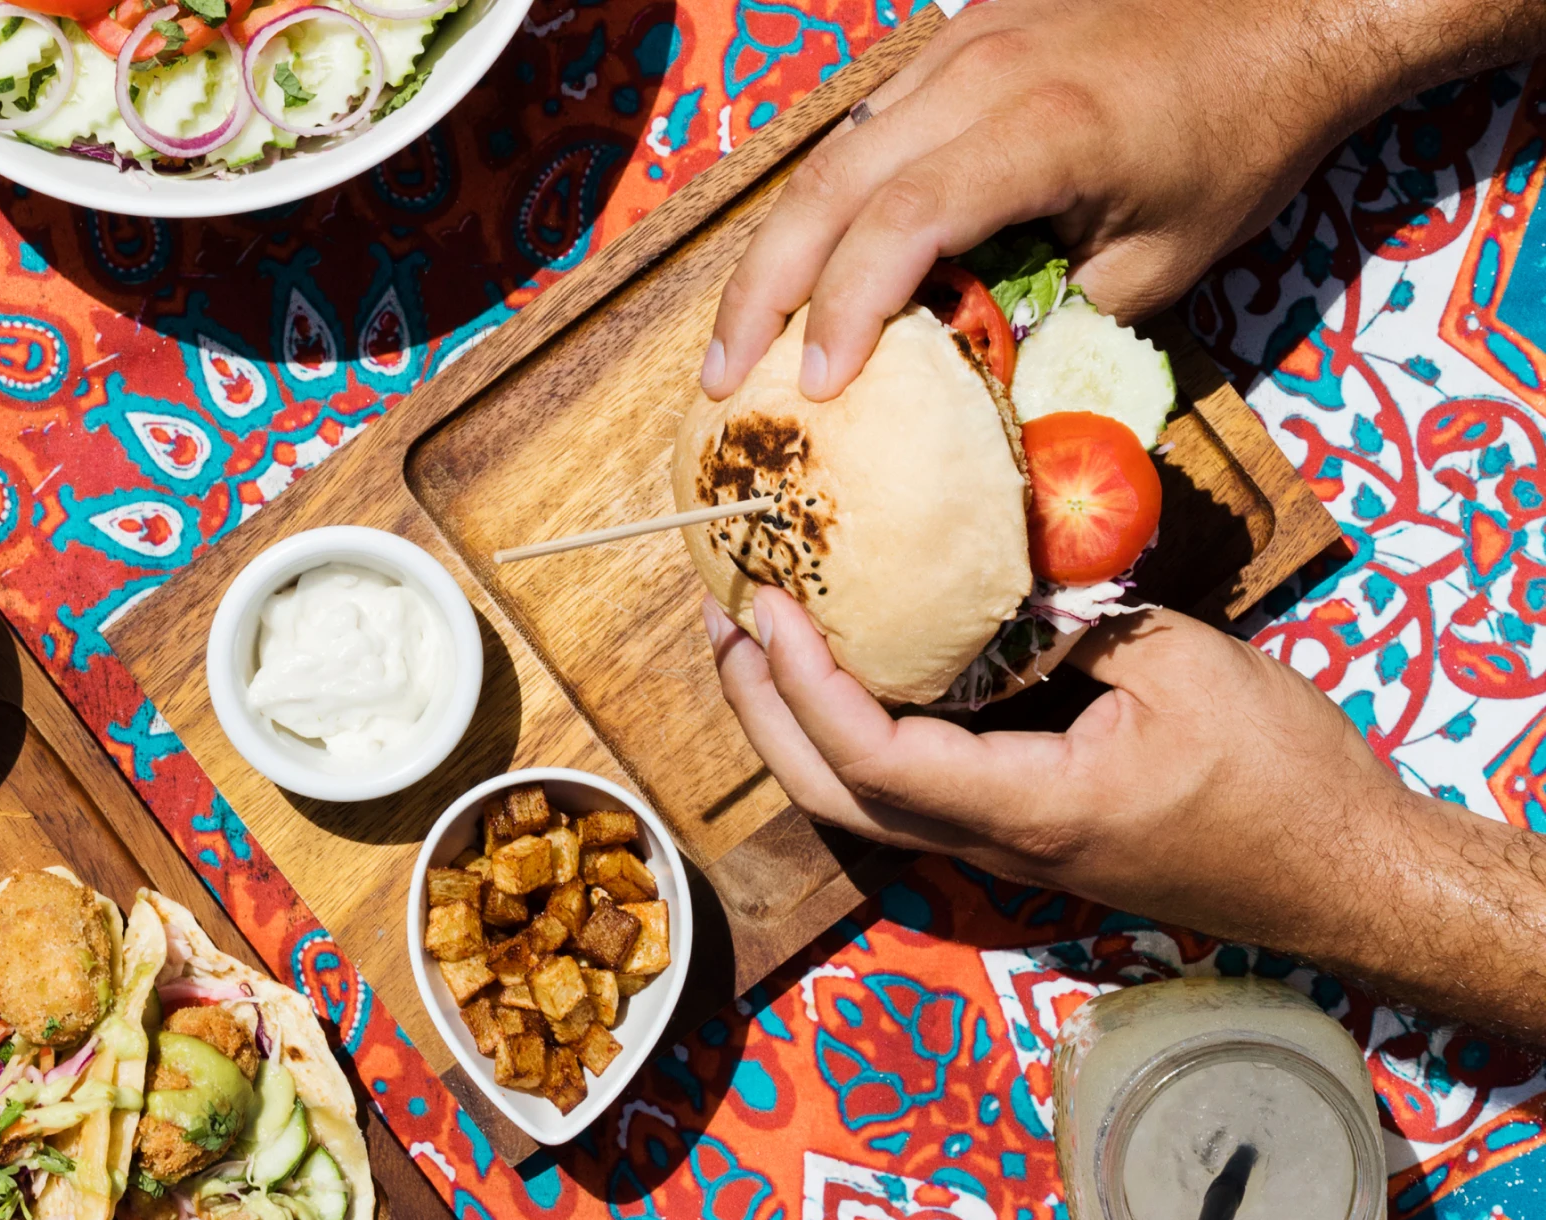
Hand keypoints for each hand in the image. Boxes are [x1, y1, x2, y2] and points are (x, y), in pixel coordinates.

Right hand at [698, 0, 1544, 401]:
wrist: (1286, 9)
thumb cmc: (1240, 138)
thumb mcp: (1164, 263)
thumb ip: (1058, 321)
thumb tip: (973, 387)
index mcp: (1042, 127)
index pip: (903, 220)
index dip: (845, 309)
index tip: (816, 390)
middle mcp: (981, 72)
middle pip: (828, 184)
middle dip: (763, 290)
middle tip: (724, 380)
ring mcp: (961, 44)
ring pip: (831, 151)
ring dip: (779, 248)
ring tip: (747, 334)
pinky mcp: (959, 36)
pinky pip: (866, 124)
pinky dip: (827, 200)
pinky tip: (810, 261)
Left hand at [706, 589, 1423, 947]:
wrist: (1339, 876)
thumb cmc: (1281, 777)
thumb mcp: (1183, 665)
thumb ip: (1074, 622)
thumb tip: (989, 573)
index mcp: (1032, 809)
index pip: (873, 760)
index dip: (804, 686)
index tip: (770, 609)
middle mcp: (996, 847)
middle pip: (831, 797)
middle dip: (760, 712)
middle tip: (726, 620)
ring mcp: (1002, 853)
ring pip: (859, 806)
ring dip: (794, 726)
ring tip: (761, 642)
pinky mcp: (1019, 840)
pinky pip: (908, 795)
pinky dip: (853, 737)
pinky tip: (851, 674)